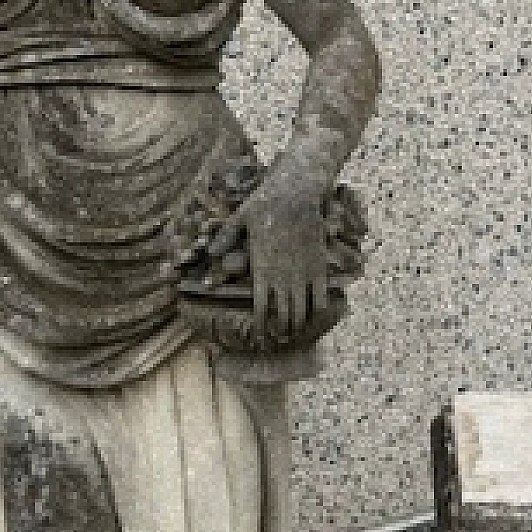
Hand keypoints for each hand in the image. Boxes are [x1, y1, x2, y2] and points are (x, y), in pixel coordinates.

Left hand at [209, 169, 328, 342]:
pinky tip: (315, 316)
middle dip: (281, 331)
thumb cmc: (264, 203)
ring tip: (294, 334)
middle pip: (284, 315)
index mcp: (262, 269)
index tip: (260, 338)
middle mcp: (283, 275)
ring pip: (302, 309)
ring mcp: (302, 272)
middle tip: (279, 340)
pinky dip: (319, 309)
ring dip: (299, 325)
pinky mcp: (319, 265)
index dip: (261, 327)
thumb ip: (225, 239)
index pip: (261, 308)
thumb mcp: (239, 219)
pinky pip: (321, 295)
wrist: (297, 191)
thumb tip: (210, 256)